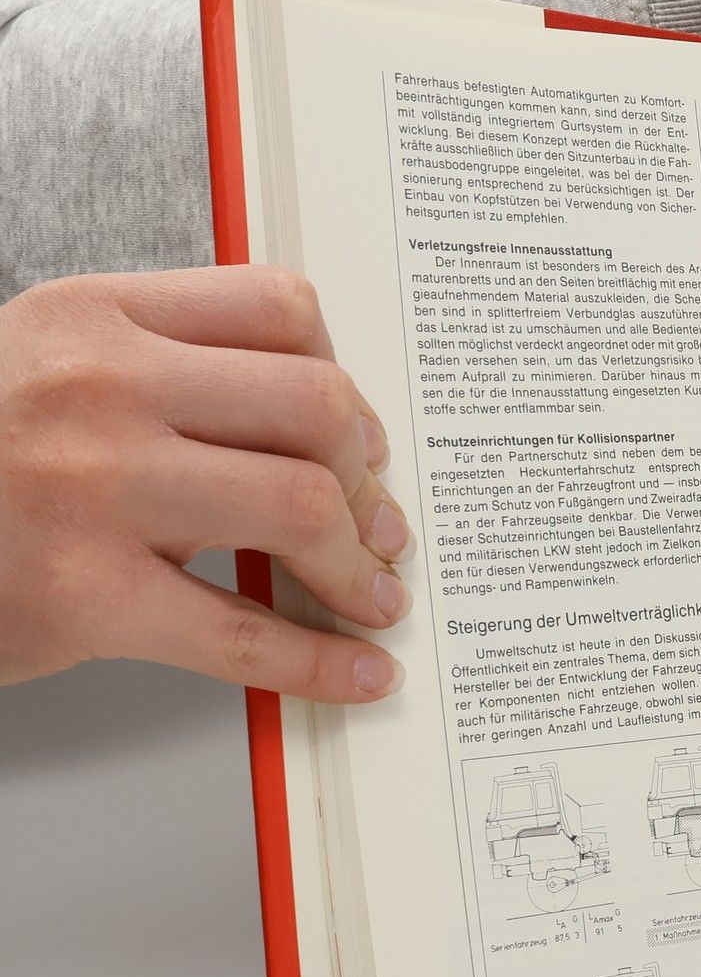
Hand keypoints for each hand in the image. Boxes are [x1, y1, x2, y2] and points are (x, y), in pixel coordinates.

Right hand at [0, 267, 411, 700]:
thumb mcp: (46, 372)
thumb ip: (163, 370)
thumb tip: (317, 422)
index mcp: (93, 318)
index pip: (278, 308)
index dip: (346, 381)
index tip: (361, 438)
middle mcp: (97, 387)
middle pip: (315, 407)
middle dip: (368, 479)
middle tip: (379, 526)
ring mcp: (89, 488)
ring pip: (300, 505)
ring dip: (359, 565)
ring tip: (370, 592)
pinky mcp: (81, 594)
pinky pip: (245, 632)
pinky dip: (323, 660)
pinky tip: (358, 668)